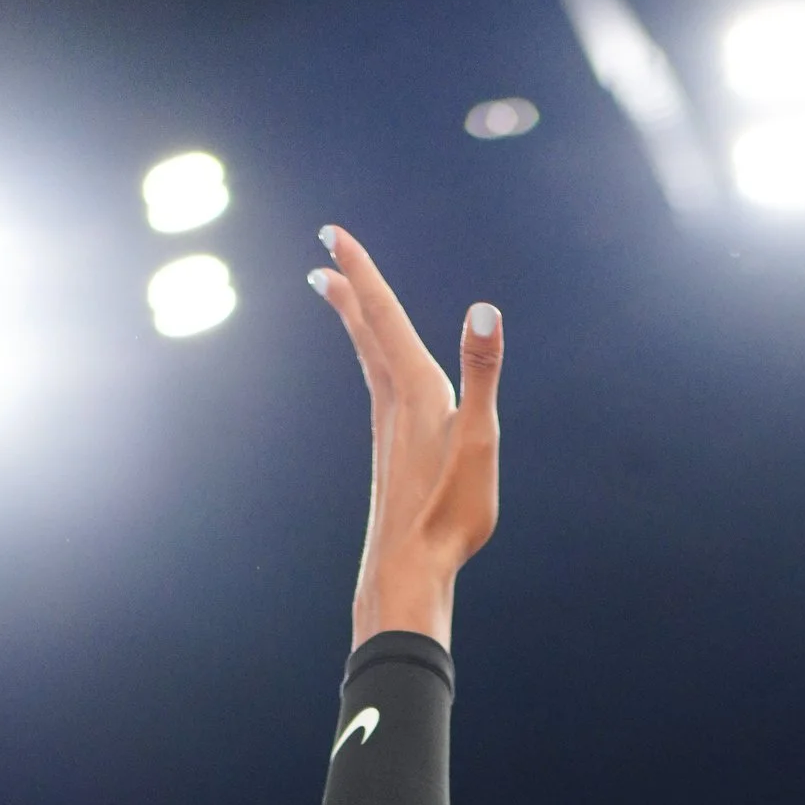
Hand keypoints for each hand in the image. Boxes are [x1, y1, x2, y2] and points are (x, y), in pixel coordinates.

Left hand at [309, 228, 501, 644]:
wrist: (408, 570)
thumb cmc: (448, 511)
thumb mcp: (479, 439)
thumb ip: (482, 373)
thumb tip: (484, 311)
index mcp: (416, 389)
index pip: (385, 315)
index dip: (360, 270)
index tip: (332, 234)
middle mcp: (394, 403)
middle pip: (366, 333)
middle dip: (349, 291)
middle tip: (321, 260)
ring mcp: (388, 430)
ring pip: (368, 361)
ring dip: (356, 325)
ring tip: (344, 302)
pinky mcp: (390, 455)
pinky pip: (379, 392)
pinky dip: (373, 364)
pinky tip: (382, 378)